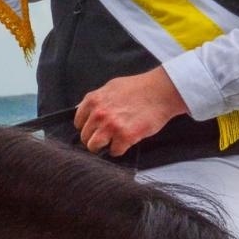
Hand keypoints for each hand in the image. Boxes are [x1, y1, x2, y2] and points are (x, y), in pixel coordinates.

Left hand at [74, 67, 188, 155]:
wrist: (160, 91)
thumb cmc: (139, 87)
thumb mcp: (111, 87)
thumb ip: (97, 100)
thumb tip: (87, 111)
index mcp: (93, 100)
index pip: (78, 122)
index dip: (87, 127)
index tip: (95, 129)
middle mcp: (98, 113)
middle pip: (85, 137)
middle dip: (95, 138)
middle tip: (107, 137)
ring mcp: (111, 126)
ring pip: (94, 147)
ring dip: (103, 147)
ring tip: (113, 142)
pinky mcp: (125, 136)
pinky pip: (114, 151)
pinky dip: (120, 149)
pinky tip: (127, 141)